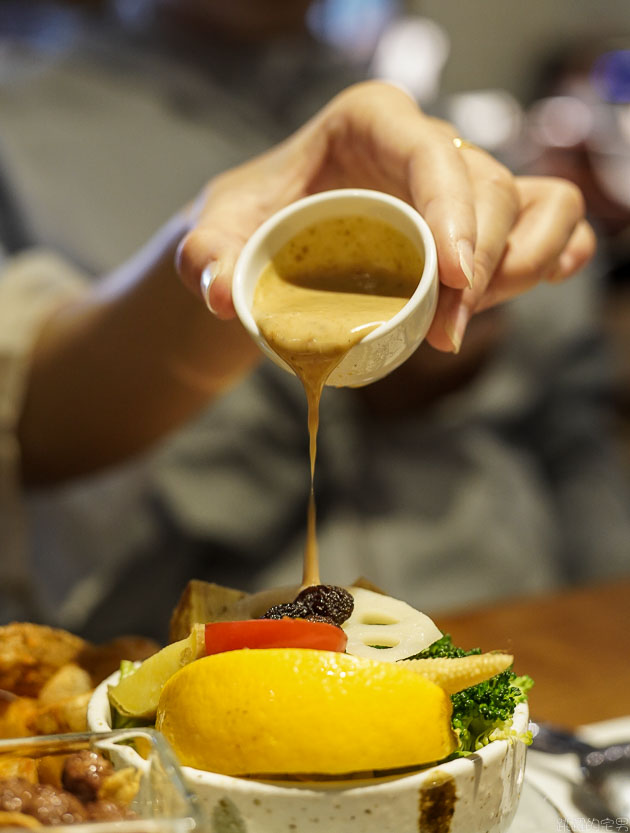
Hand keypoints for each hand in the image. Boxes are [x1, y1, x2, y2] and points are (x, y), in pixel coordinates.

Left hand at [176, 81, 594, 352]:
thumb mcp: (215, 236)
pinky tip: (544, 279)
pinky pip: (541, 216)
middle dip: (480, 264)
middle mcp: (421, 142)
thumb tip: (225, 298)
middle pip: (485, 187)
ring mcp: (452, 180)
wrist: (271, 241)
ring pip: (524, 204)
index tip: (452, 279)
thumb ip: (206, 259)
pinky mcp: (470, 216)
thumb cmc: (249, 225)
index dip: (453, 211)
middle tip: (444, 334)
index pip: (430, 152)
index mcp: (367, 121)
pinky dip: (552, 247)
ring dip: (516, 266)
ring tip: (468, 321)